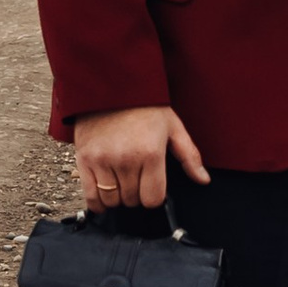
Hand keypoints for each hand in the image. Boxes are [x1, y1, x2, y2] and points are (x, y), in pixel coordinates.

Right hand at [71, 103, 210, 211]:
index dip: (154, 195)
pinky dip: (97, 202)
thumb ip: (189, 155)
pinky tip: (104, 194)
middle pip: (132, 200)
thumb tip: (203, 179)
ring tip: (121, 181)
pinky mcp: (84, 159)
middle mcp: (126, 160)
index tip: (152, 185)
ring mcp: (103, 160)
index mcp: (150, 153)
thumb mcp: (172, 126)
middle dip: (136, 194)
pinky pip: (90, 196)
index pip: (152, 199)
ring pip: (112, 201)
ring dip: (118, 197)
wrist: (111, 84)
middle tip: (136, 177)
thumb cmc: (144, 105)